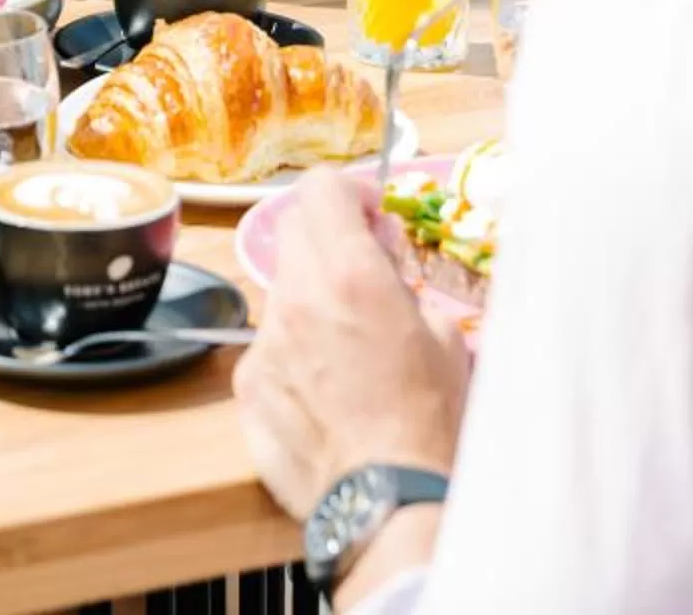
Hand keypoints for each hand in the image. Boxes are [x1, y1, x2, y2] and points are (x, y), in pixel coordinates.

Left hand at [234, 167, 470, 520]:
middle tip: (367, 275)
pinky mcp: (247, 388)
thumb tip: (382, 260)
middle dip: (331, 240)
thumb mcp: (446, 336)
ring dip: (313, 299)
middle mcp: (296, 298)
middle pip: (295, 230)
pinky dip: (295, 352)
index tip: (372, 219)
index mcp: (349, 274)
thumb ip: (404, 282)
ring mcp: (263, 344)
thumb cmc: (431, 423)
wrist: (390, 503)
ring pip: (282, 292)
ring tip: (352, 348)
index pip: (322, 188)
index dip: (351, 194)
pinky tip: (329, 391)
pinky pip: (269, 347)